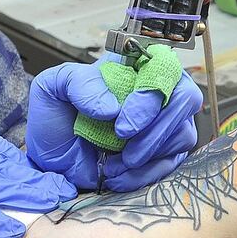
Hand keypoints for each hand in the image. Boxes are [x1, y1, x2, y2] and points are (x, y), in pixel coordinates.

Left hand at [27, 55, 202, 191]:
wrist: (53, 159)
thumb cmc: (57, 118)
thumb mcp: (53, 88)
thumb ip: (78, 83)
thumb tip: (112, 106)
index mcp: (132, 65)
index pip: (164, 63)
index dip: (151, 91)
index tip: (122, 121)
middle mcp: (153, 90)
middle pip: (184, 97)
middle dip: (155, 126)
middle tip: (122, 140)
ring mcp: (163, 122)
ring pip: (182, 132)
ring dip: (146, 152)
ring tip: (112, 162)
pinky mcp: (165, 152)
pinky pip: (172, 162)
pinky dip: (144, 173)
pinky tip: (118, 174)